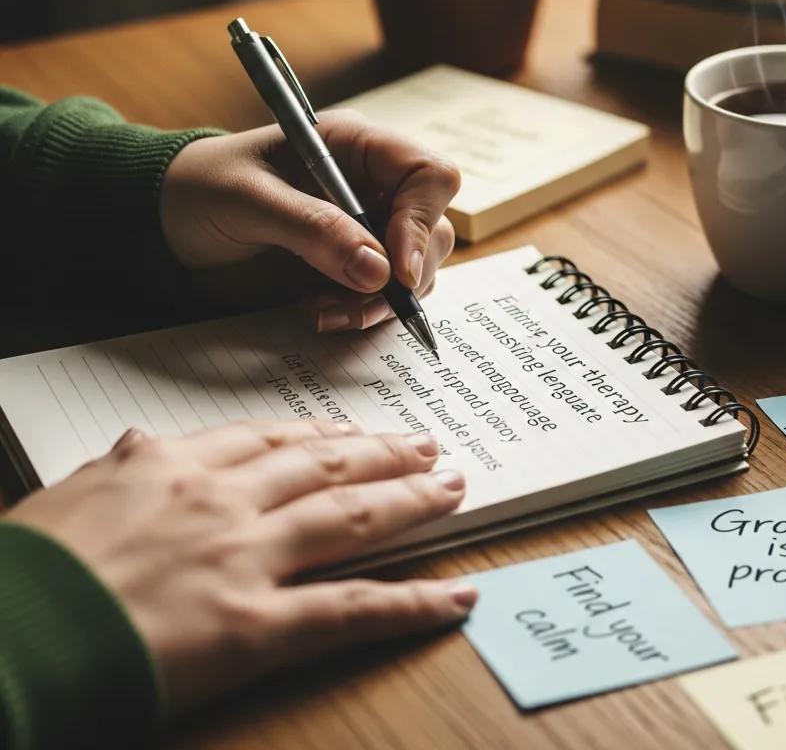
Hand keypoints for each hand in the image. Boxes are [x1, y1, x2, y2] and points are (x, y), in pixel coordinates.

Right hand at [6, 420, 473, 713]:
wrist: (6, 640)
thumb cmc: (26, 574)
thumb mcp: (66, 497)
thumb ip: (121, 466)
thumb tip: (142, 442)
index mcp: (174, 466)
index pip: (268, 439)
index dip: (323, 435)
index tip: (354, 433)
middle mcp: (222, 501)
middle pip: (326, 466)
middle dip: (384, 454)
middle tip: (426, 447)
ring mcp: (245, 559)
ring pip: (350, 517)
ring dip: (411, 502)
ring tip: (451, 489)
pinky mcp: (255, 628)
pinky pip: (350, 611)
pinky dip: (411, 604)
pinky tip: (453, 597)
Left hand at [160, 110, 459, 329]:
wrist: (163, 226)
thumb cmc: (198, 189)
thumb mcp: (247, 201)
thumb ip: (313, 229)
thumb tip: (380, 271)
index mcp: (356, 147)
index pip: (428, 175)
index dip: (422, 220)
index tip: (397, 269)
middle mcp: (372, 187)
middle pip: (434, 228)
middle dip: (405, 272)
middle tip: (360, 299)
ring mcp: (365, 230)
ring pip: (417, 270)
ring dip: (380, 301)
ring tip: (325, 311)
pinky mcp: (349, 269)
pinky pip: (384, 297)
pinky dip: (361, 314)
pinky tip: (319, 315)